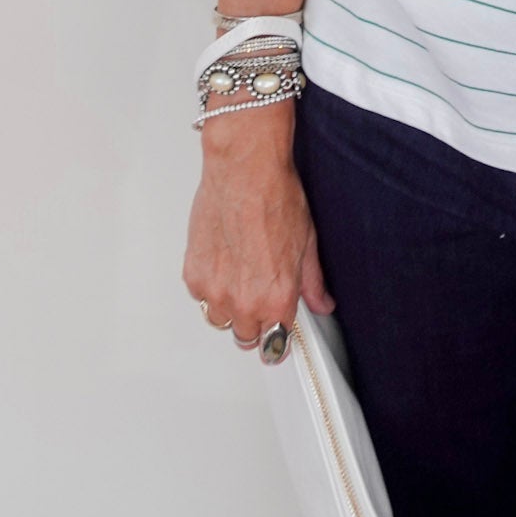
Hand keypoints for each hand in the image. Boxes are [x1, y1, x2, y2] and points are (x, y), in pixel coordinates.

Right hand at [181, 113, 333, 358]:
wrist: (245, 169)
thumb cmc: (276, 197)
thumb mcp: (308, 242)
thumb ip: (312, 283)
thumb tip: (322, 303)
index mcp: (276, 298)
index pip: (275, 347)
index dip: (277, 341)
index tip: (277, 333)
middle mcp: (243, 301)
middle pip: (246, 338)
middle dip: (255, 323)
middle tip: (261, 295)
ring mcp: (215, 290)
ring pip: (220, 320)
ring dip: (230, 307)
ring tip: (241, 276)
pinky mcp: (194, 274)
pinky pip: (201, 296)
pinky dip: (211, 286)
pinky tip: (225, 260)